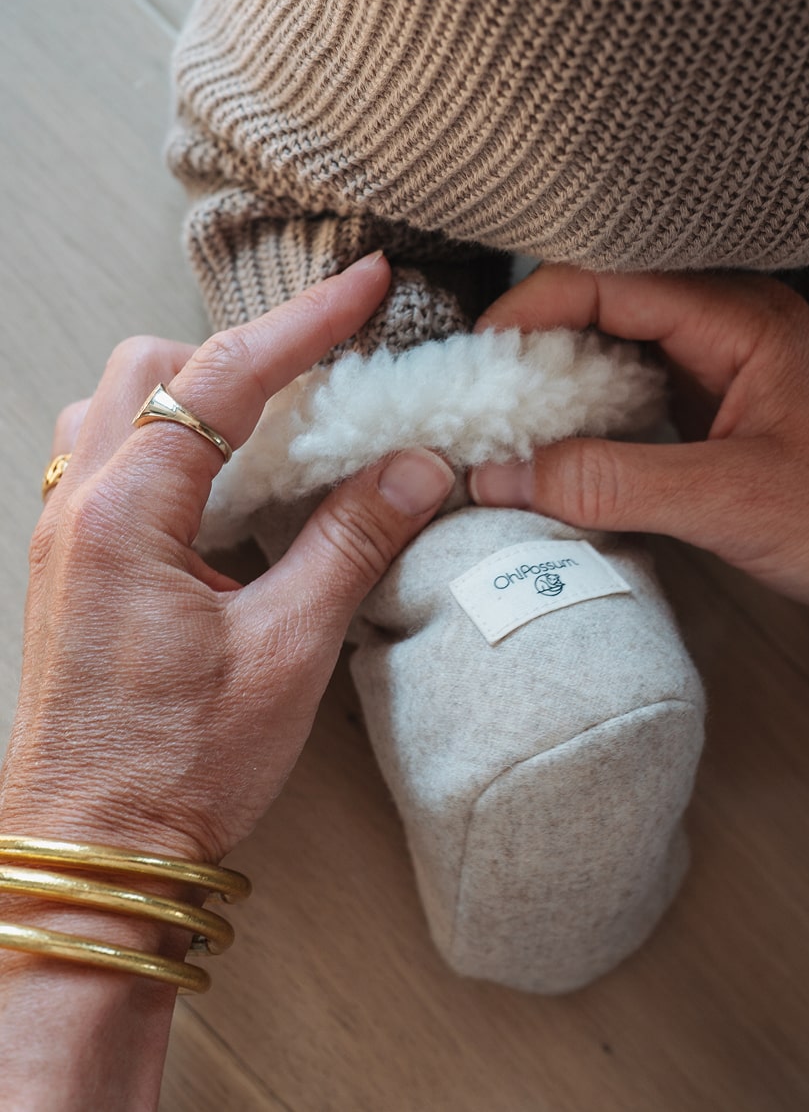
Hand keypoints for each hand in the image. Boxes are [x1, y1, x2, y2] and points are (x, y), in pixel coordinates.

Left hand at [0, 252, 454, 864]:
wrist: (96, 848)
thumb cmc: (179, 765)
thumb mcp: (289, 651)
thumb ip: (351, 542)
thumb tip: (415, 467)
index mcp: (128, 515)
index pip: (224, 377)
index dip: (306, 322)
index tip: (365, 284)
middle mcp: (82, 508)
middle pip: (152, 367)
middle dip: (242, 351)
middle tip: (324, 370)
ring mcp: (68, 534)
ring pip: (119, 406)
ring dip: (198, 394)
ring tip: (274, 422)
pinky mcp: (75, 563)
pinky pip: (112, 457)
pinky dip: (174, 441)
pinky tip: (225, 488)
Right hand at [469, 266, 808, 721]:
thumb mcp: (726, 500)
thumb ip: (607, 483)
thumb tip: (499, 477)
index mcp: (738, 317)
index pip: (603, 281)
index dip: (526, 312)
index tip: (469, 361)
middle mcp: (732, 329)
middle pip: (606, 312)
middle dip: (534, 351)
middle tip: (472, 403)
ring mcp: (734, 373)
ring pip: (624, 359)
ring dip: (563, 392)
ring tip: (501, 434)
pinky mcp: (735, 419)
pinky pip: (647, 404)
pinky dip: (598, 427)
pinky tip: (563, 462)